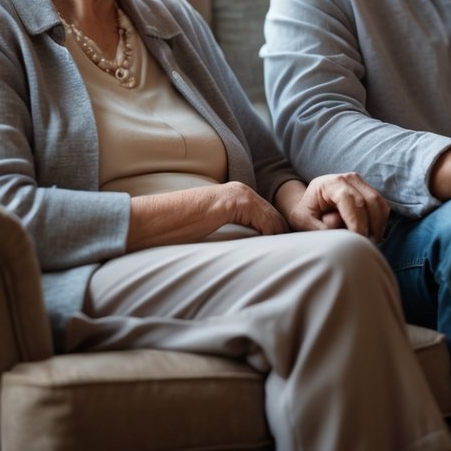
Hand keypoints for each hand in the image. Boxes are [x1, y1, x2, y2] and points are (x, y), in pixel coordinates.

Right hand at [127, 181, 286, 249]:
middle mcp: (242, 191)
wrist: (157, 220)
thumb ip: (232, 232)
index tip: (287, 255)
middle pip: (275, 217)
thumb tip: (251, 252)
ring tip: (289, 259)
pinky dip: (273, 236)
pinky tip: (274, 252)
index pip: (269, 217)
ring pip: (274, 220)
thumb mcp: (212, 229)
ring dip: (281, 239)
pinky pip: (265, 221)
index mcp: (237, 196)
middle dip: (284, 238)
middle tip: (293, 259)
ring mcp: (239, 195)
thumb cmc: (179, 229)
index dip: (278, 236)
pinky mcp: (235, 202)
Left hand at [277, 174, 389, 241]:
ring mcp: (361, 182)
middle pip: (369, 202)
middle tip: (365, 245)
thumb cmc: (307, 212)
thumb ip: (319, 226)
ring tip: (369, 241)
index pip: (350, 200)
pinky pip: (381, 206)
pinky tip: (372, 234)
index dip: (357, 222)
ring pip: (379, 204)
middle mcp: (348, 178)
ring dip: (378, 225)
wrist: (310, 200)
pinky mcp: (368, 189)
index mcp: (331, 184)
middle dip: (370, 226)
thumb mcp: (304, 221)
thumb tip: (338, 225)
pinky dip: (380, 222)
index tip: (357, 240)